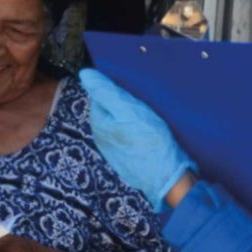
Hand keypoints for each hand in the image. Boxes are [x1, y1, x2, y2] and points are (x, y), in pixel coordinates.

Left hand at [79, 69, 194, 210]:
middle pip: (109, 110)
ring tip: (148, 119)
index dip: (115, 89)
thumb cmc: (149, 141)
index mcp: (98, 123)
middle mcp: (100, 138)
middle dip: (123, 104)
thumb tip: (84, 74)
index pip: (99, 96)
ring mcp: (112, 151)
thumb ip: (106, 92)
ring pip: (119, 124)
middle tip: (143, 105)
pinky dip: (136, 132)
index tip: (132, 91)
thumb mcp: (128, 109)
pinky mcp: (126, 160)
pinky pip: (127, 138)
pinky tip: (148, 134)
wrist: (167, 177)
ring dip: (130, 118)